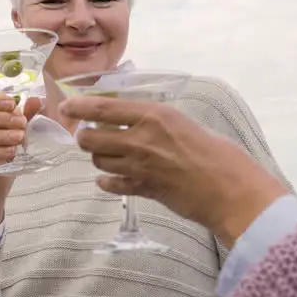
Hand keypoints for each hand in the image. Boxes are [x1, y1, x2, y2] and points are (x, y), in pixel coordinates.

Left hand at [59, 96, 286, 245]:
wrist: (231, 189)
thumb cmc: (216, 151)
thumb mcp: (182, 121)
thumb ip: (154, 120)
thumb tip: (130, 117)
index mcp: (152, 116)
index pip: (102, 107)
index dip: (78, 107)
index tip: (65, 107)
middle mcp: (140, 139)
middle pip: (90, 137)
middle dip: (84, 136)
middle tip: (89, 135)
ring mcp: (139, 167)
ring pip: (98, 161)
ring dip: (98, 157)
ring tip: (108, 154)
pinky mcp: (142, 190)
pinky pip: (111, 184)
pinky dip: (107, 181)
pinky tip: (110, 179)